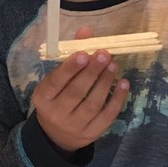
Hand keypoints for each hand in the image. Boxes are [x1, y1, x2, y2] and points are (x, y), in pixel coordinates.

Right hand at [32, 28, 129, 153]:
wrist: (57, 135)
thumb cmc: (56, 99)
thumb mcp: (56, 79)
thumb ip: (70, 55)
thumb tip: (86, 31)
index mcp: (43, 99)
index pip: (56, 82)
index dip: (70, 68)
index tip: (84, 53)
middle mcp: (57, 114)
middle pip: (76, 92)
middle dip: (92, 72)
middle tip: (104, 54)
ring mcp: (75, 126)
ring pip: (93, 103)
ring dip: (105, 82)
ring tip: (114, 65)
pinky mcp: (92, 133)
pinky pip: (107, 116)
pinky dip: (117, 99)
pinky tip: (124, 83)